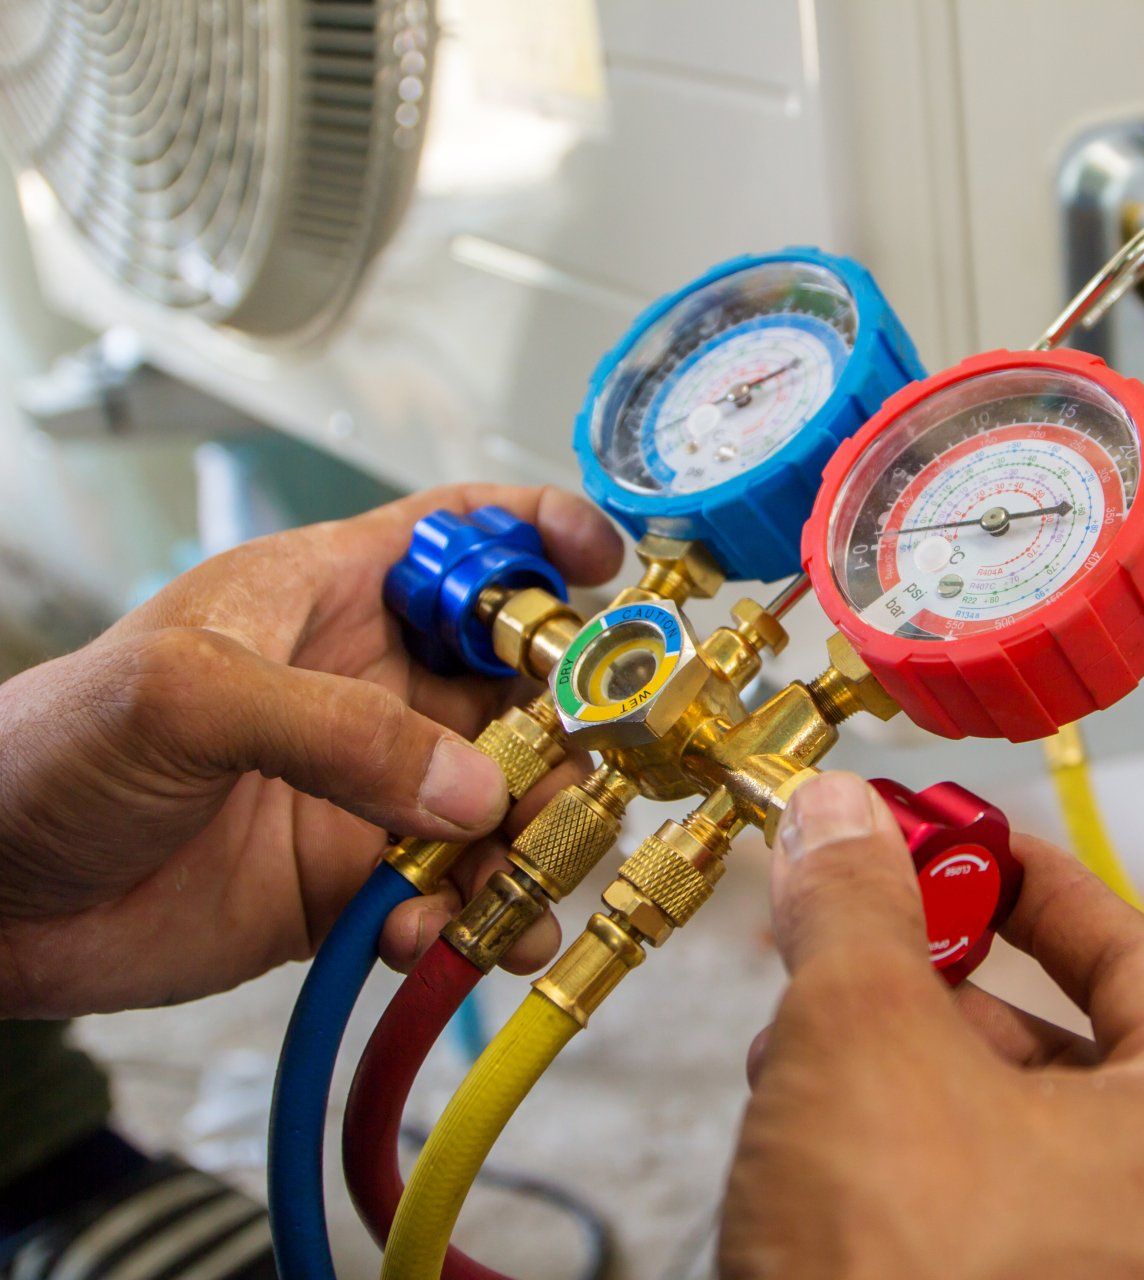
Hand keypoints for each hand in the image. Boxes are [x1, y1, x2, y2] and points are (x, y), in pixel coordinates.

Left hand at [0, 484, 625, 1016]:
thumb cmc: (44, 752)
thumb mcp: (187, 697)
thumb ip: (338, 731)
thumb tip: (472, 791)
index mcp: (326, 598)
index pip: (460, 538)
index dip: (541, 536)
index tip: (610, 568)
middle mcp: (368, 687)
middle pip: (520, 683)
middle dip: (570, 726)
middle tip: (583, 776)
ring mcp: (369, 788)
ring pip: (507, 801)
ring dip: (534, 842)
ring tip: (518, 882)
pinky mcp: (355, 884)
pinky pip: (454, 898)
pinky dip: (471, 923)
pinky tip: (437, 940)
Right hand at [719, 773, 1143, 1279]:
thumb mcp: (864, 1038)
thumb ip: (859, 906)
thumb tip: (839, 823)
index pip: (1136, 949)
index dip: (1028, 878)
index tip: (957, 842)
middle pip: (1066, 1040)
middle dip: (936, 980)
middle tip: (858, 932)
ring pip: (1013, 1131)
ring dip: (901, 1069)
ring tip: (803, 1042)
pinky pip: (988, 1215)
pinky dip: (903, 1159)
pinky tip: (811, 1142)